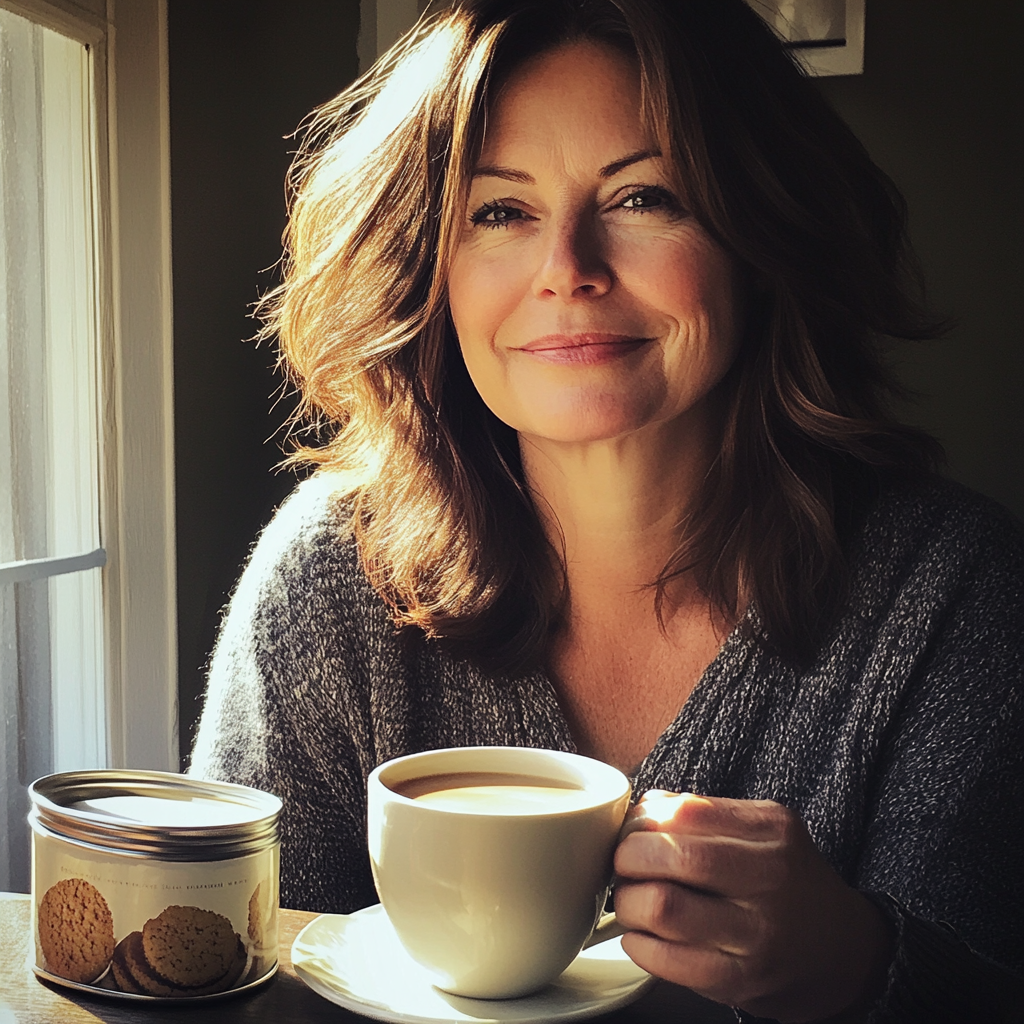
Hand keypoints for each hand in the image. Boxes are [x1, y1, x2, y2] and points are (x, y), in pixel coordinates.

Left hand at [613, 791, 892, 1022]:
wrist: (844, 952)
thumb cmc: (788, 881)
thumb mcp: (765, 831)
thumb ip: (706, 813)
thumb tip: (644, 807)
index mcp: (771, 830)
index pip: (687, 811)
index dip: (643, 820)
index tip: (631, 830)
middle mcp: (769, 878)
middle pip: (674, 858)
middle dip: (628, 858)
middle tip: (622, 865)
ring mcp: (757, 934)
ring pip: (664, 909)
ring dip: (628, 903)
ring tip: (628, 900)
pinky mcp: (742, 981)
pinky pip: (670, 961)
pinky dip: (639, 946)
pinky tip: (640, 936)